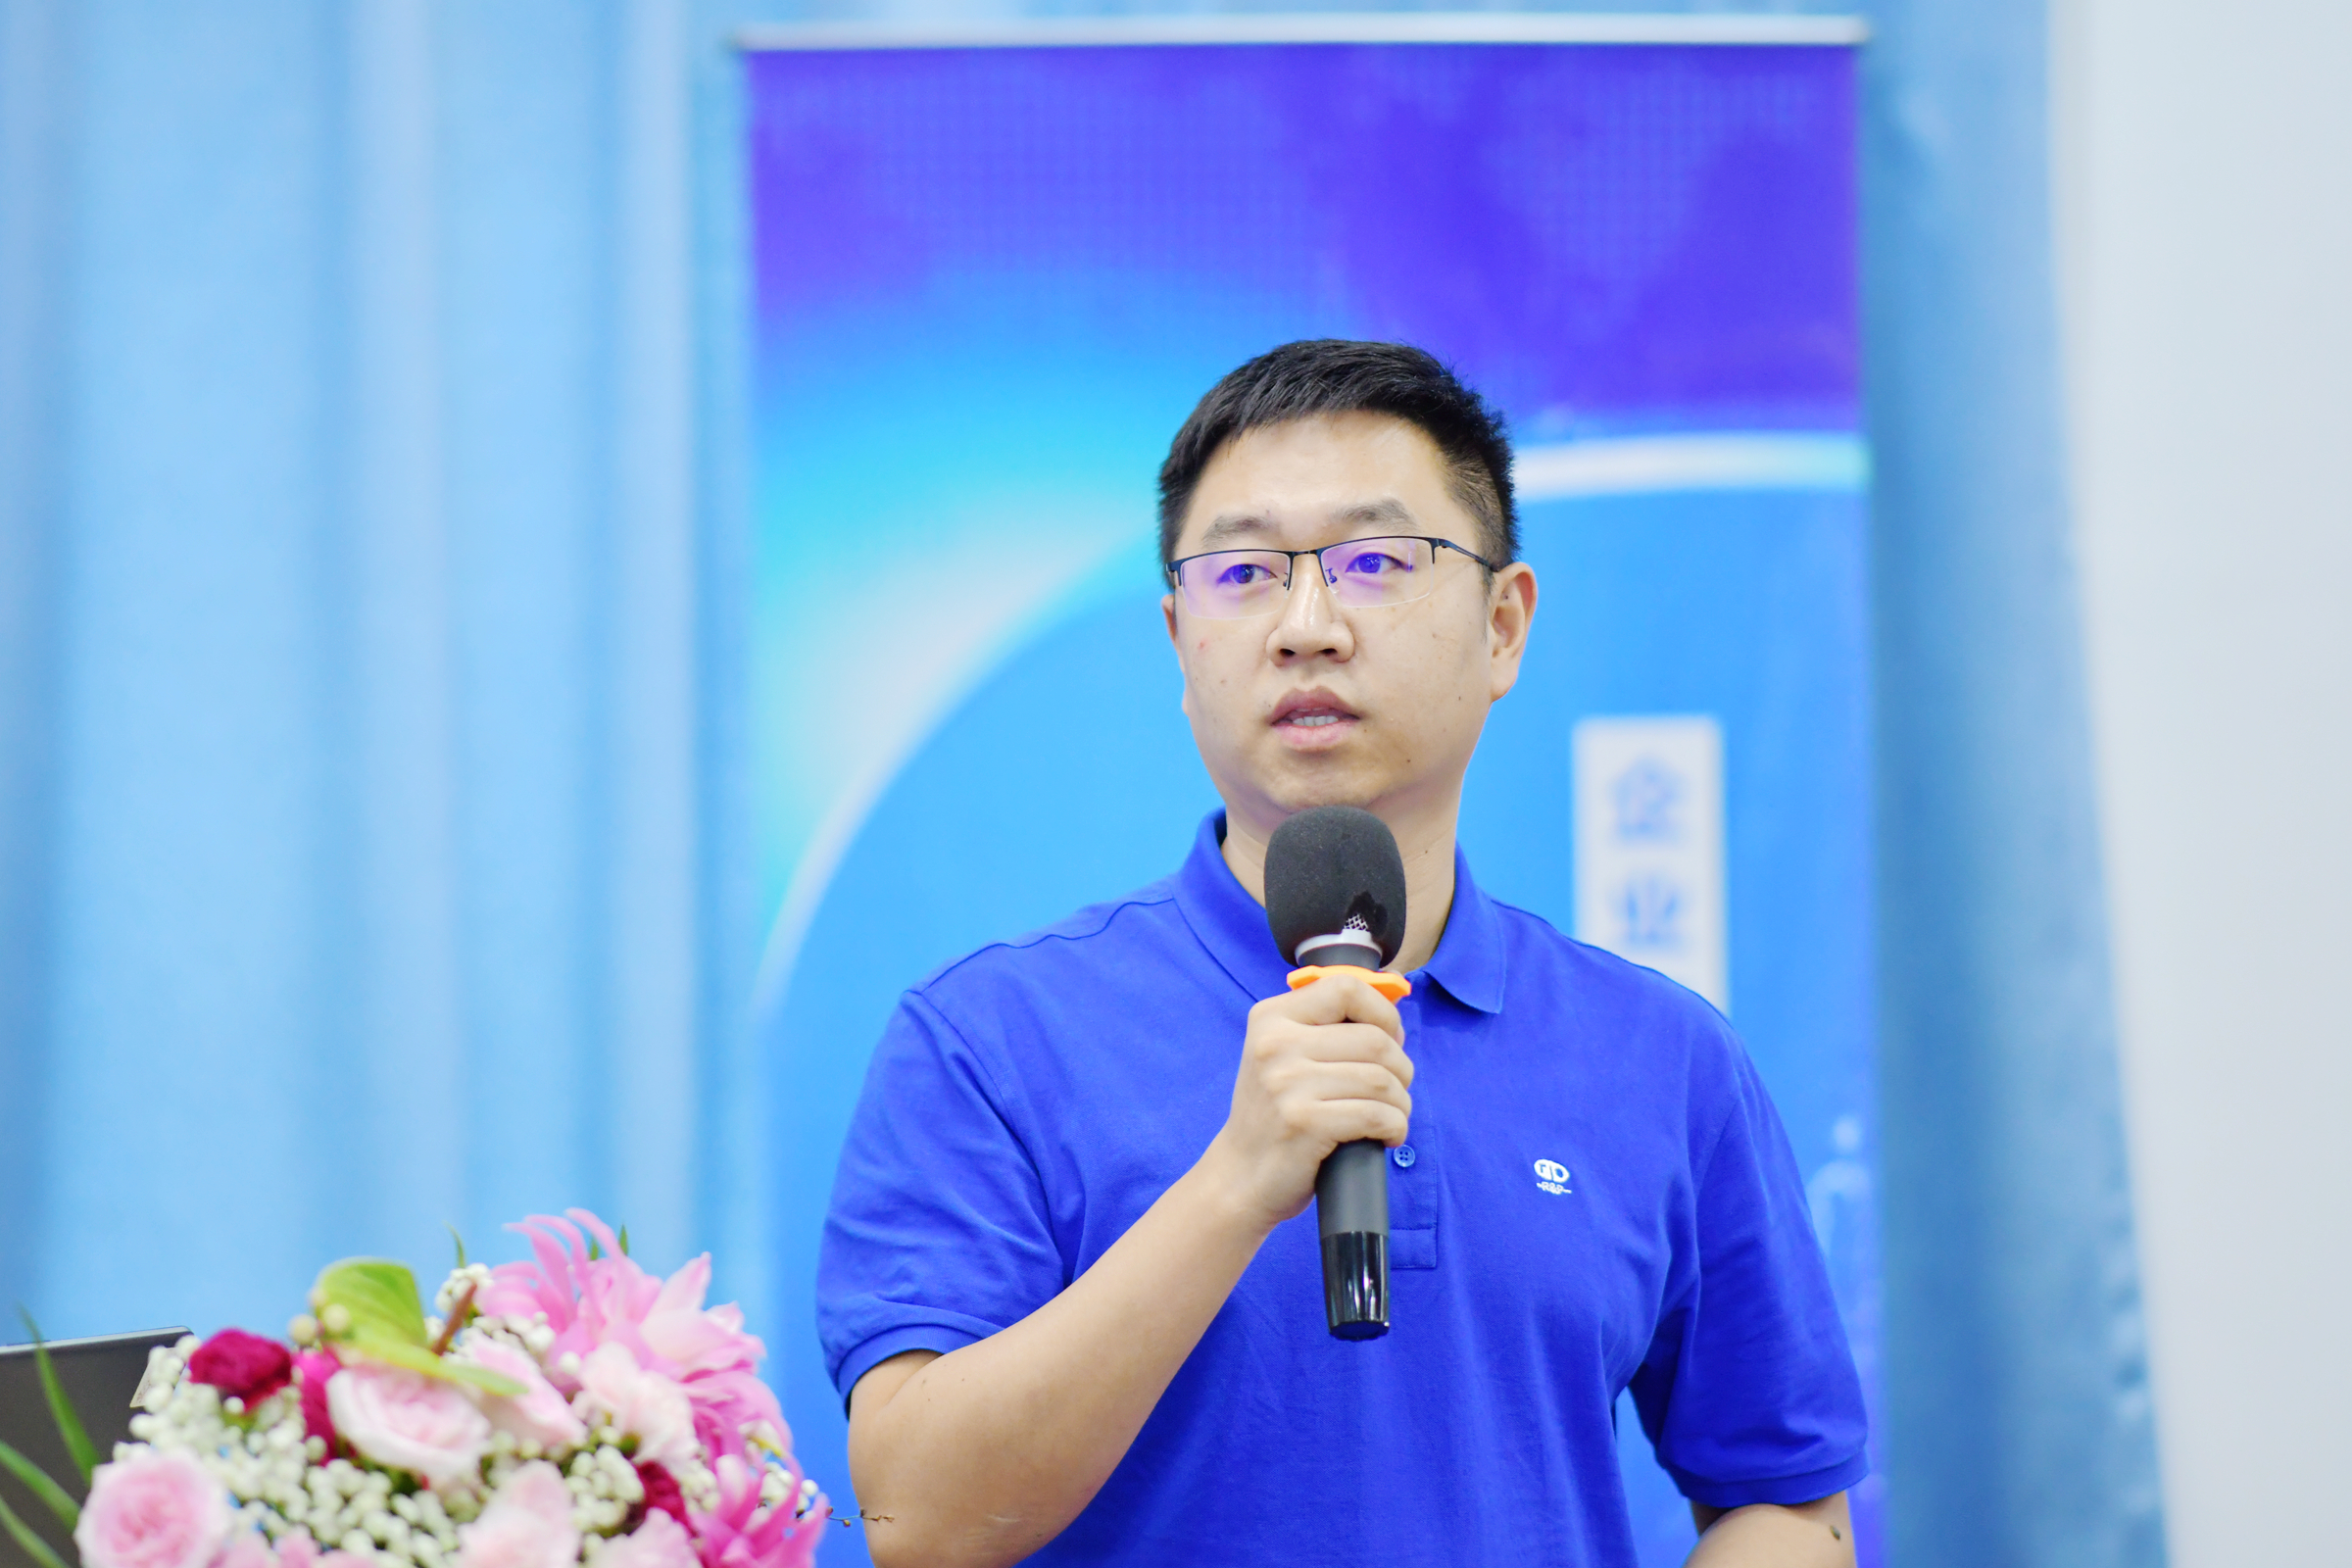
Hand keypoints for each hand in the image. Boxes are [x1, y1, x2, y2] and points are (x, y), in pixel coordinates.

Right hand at [1201, 973, 1412, 1231]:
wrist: (1240, 1175)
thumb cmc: (1275, 1115)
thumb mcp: (1283, 1057)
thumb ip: (1325, 1030)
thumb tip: (1393, 1018)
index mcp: (1272, 1018)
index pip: (1345, 987)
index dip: (1383, 1012)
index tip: (1389, 1039)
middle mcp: (1276, 1044)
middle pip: (1375, 1040)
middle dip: (1401, 1069)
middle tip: (1394, 1091)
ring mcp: (1288, 1083)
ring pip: (1382, 1080)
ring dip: (1401, 1103)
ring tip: (1391, 1117)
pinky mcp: (1305, 1123)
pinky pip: (1377, 1115)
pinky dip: (1395, 1127)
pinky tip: (1387, 1136)